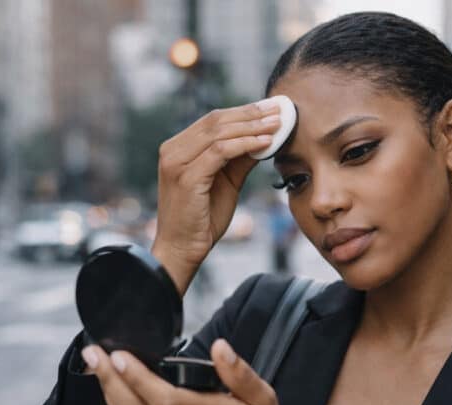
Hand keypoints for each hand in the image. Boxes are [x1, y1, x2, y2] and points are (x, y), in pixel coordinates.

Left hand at [80, 338, 306, 404]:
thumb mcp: (265, 401)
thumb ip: (242, 373)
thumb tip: (220, 348)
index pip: (167, 400)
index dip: (139, 379)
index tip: (120, 355)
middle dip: (111, 381)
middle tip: (94, 354)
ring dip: (109, 395)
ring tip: (96, 367)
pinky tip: (112, 393)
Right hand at [152, 100, 282, 294]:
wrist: (182, 249)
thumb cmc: (202, 219)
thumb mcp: (226, 182)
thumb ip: (240, 159)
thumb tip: (265, 138)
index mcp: (178, 148)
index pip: (213, 120)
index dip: (244, 112)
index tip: (271, 108)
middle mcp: (172, 150)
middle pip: (216, 120)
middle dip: (251, 114)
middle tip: (279, 110)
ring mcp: (176, 162)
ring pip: (219, 132)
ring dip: (252, 126)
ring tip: (277, 124)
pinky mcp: (187, 176)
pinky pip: (221, 151)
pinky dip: (246, 144)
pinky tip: (265, 143)